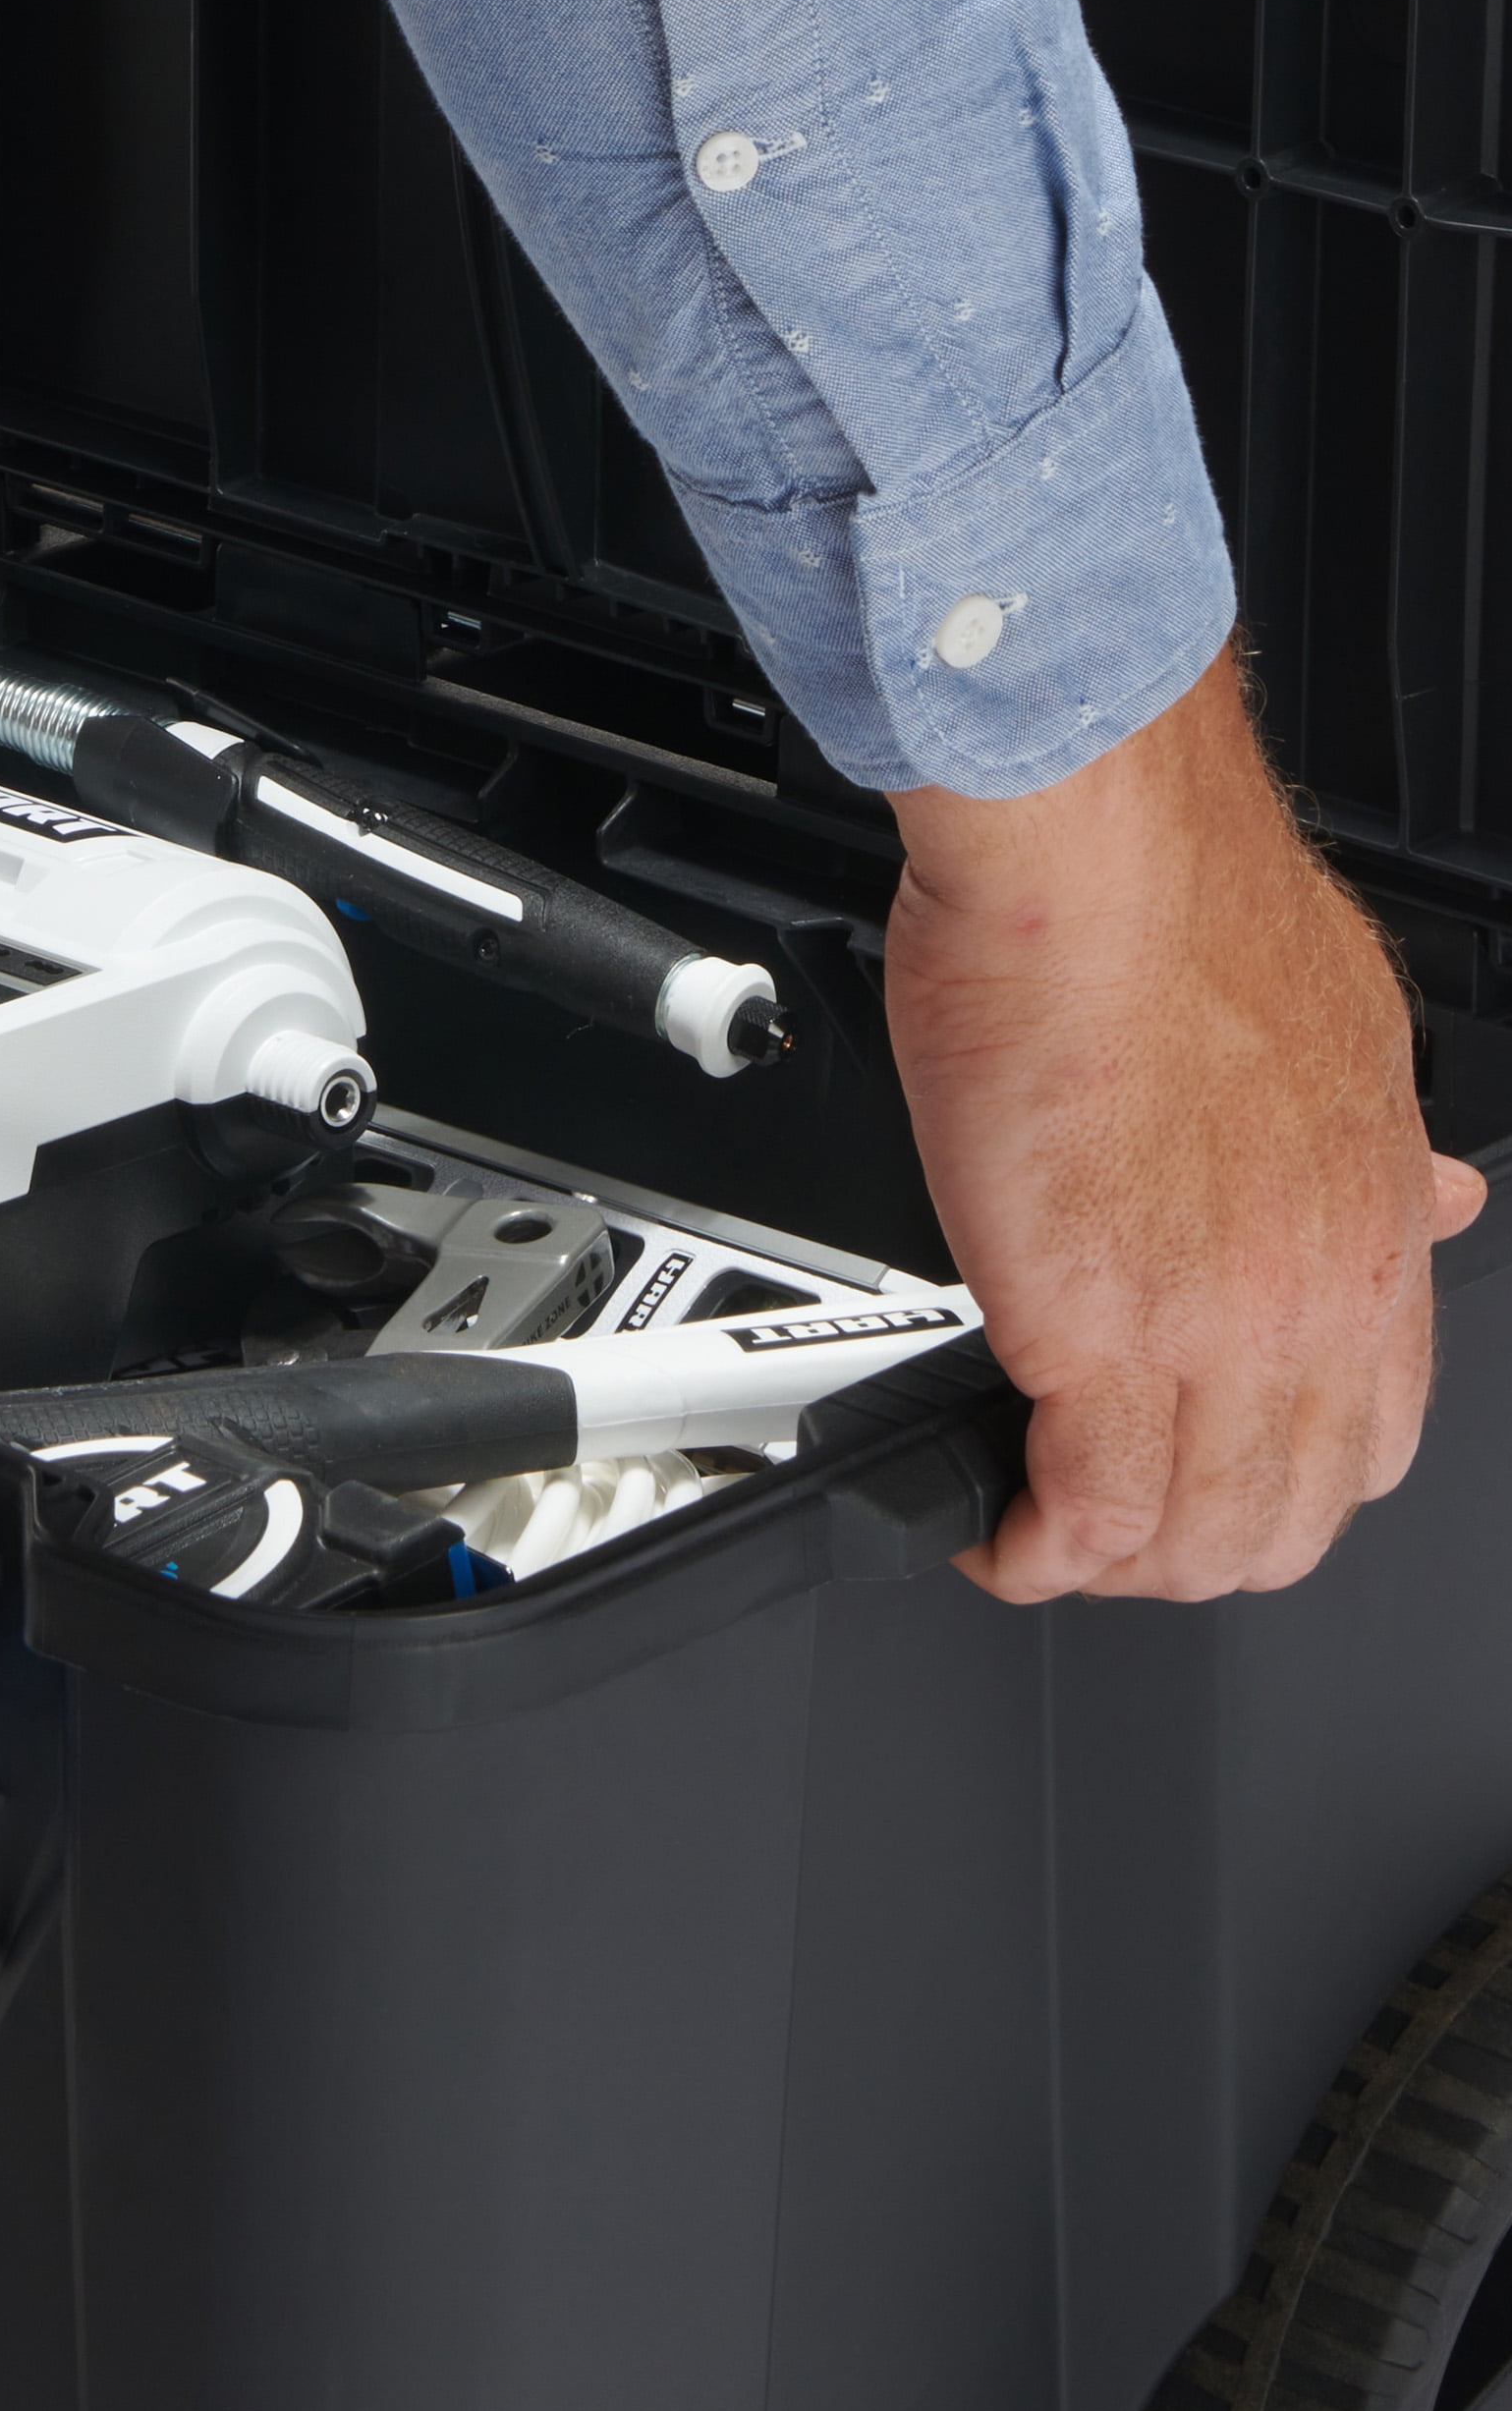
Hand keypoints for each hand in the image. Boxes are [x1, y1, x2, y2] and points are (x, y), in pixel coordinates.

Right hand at [886, 648, 1486, 1601]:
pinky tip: (994, 1527)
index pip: (1374, 1437)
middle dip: (1191, 1552)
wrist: (1092, 845)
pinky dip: (1034, 1546)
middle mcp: (1314, 1289)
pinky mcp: (1089, 1327)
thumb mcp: (1343, 1021)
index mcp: (1371, 1225)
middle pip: (1289, 1517)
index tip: (1202, 1478)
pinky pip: (1085, 1510)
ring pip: (1195, 1539)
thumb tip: (1417, 1181)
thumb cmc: (1171, 897)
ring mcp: (1211, 1321)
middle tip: (1101, 1527)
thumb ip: (1370, 1135)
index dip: (1282, 1489)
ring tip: (1035, 1533)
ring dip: (1109, 1564)